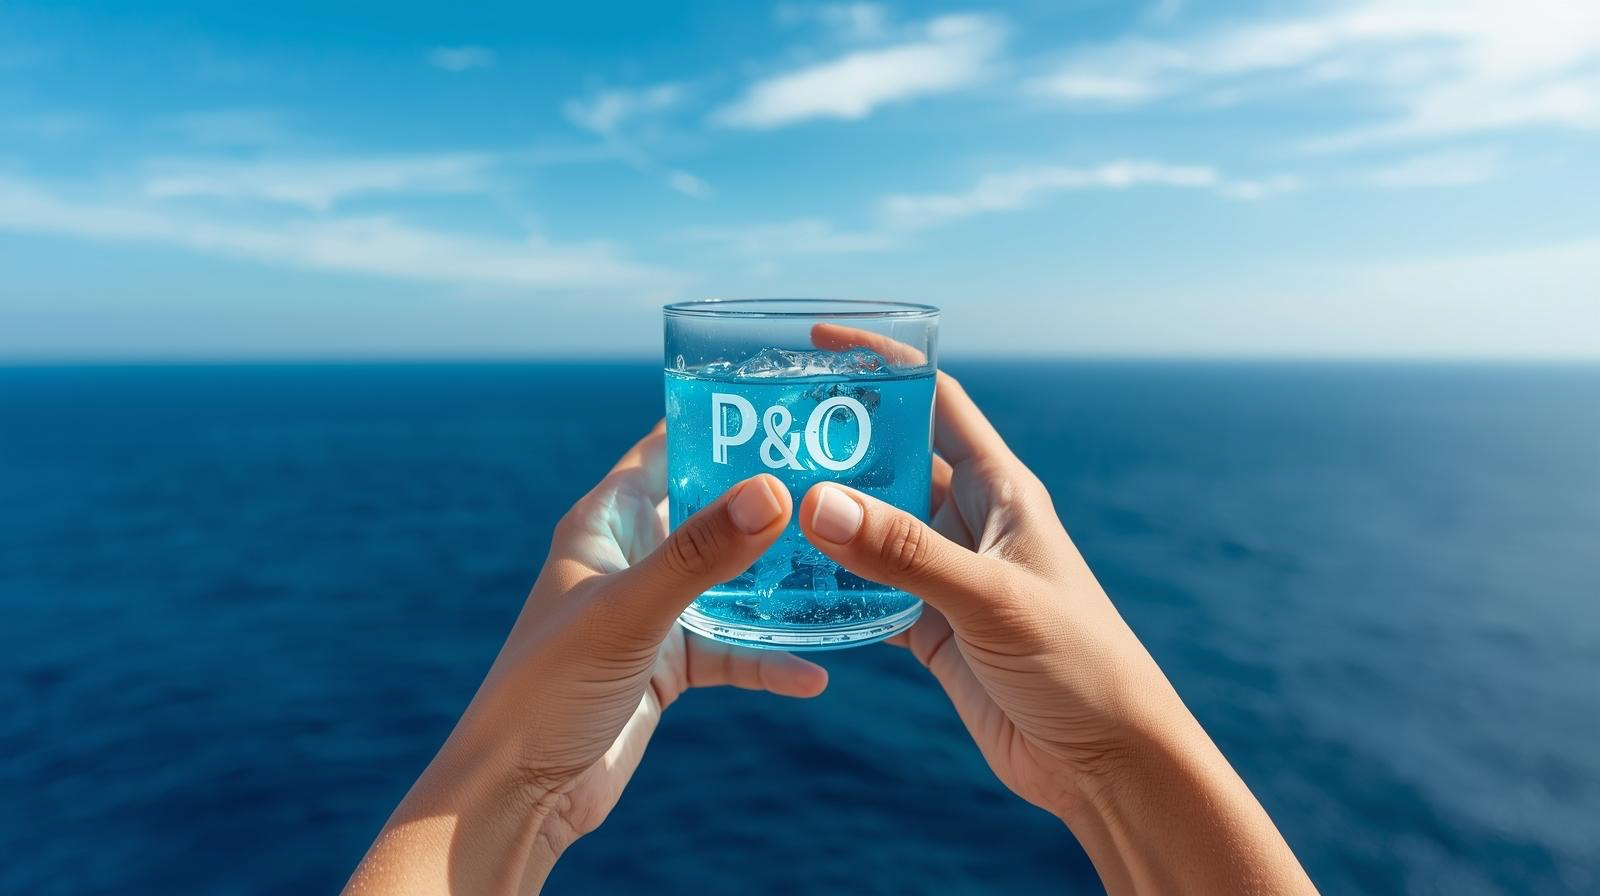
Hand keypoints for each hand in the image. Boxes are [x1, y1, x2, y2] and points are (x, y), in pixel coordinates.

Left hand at [346, 423, 825, 894]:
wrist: (518, 794)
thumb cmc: (546, 690)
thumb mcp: (628, 614)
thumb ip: (699, 554)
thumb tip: (772, 493)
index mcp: (605, 522)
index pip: (668, 447)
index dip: (721, 423)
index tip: (792, 406)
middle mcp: (632, 557)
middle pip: (713, 511)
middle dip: (770, 502)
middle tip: (844, 483)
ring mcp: (653, 612)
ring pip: (732, 583)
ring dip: (780, 585)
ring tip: (846, 574)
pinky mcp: (668, 666)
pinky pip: (732, 652)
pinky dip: (768, 662)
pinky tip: (814, 676)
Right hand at [795, 370, 1315, 894]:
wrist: (1106, 762)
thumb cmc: (1079, 664)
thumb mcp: (990, 599)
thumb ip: (906, 553)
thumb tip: (818, 500)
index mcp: (1000, 489)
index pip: (937, 400)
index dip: (881, 365)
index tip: (815, 343)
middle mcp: (970, 522)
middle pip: (889, 462)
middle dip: (830, 444)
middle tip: (755, 433)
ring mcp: (947, 577)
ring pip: (870, 530)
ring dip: (822, 520)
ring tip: (752, 504)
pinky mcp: (930, 630)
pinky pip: (866, 594)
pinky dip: (828, 588)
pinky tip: (780, 585)